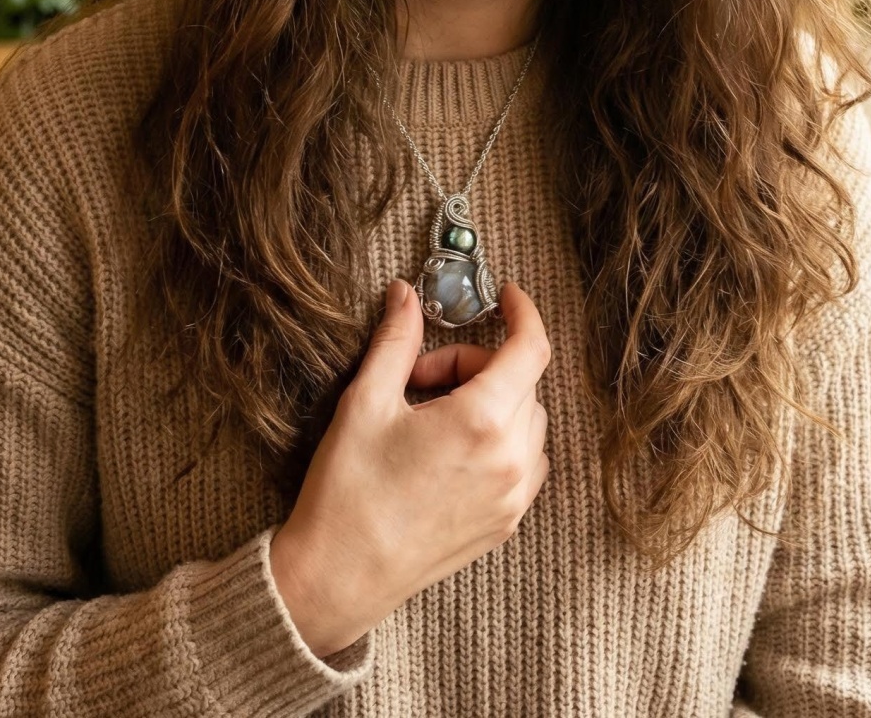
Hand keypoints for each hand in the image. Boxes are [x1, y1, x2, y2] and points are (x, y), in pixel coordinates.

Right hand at [269, 279, 551, 657]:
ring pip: (526, 421)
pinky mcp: (506, 523)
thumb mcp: (366, 401)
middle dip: (474, 364)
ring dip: (491, 402)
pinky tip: (451, 448)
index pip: (531, 348)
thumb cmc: (349, 490)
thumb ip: (397, 340)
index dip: (523, 312)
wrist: (339, 576)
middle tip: (419, 379)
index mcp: (481, 422)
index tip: (506, 296)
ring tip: (431, 416)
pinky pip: (524, 461)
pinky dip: (500, 439)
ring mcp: (513, 497)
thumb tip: (405, 294)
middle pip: (520, 382)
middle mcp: (510, 461)